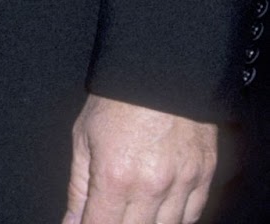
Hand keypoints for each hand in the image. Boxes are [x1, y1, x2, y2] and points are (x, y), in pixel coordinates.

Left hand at [63, 94, 215, 223]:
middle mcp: (150, 186)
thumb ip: (78, 187)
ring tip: (134, 209)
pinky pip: (191, 216)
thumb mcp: (83, 136)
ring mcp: (181, 183)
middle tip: (110, 211)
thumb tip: (71, 223)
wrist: (160, 66)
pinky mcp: (204, 176)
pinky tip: (160, 211)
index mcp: (115, 176)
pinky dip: (175, 220)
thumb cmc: (117, 98)